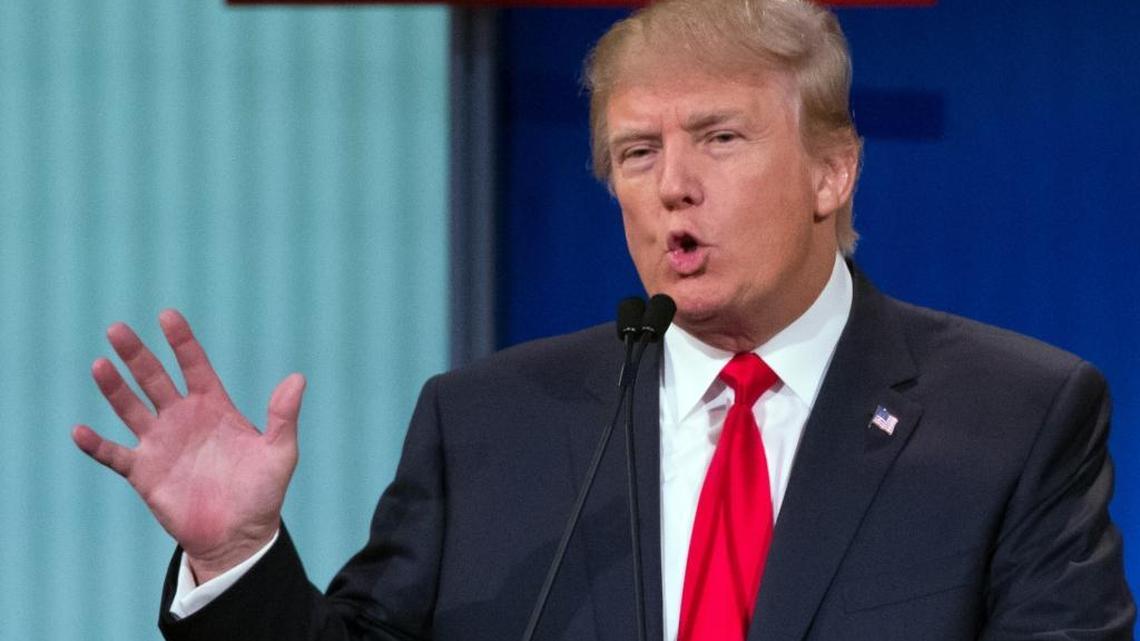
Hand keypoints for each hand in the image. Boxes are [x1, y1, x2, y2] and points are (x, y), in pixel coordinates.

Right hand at [72, 309, 305, 582]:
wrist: (238, 536)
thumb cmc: (262, 492)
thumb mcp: (280, 453)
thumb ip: (284, 416)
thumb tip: (298, 378)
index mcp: (214, 407)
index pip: (195, 366)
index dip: (182, 342)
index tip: (168, 316)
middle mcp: (182, 419)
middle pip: (155, 379)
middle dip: (137, 355)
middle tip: (118, 329)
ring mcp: (160, 444)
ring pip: (130, 409)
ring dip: (114, 389)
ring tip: (100, 365)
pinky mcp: (143, 472)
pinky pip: (114, 455)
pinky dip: (97, 445)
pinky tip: (80, 431)